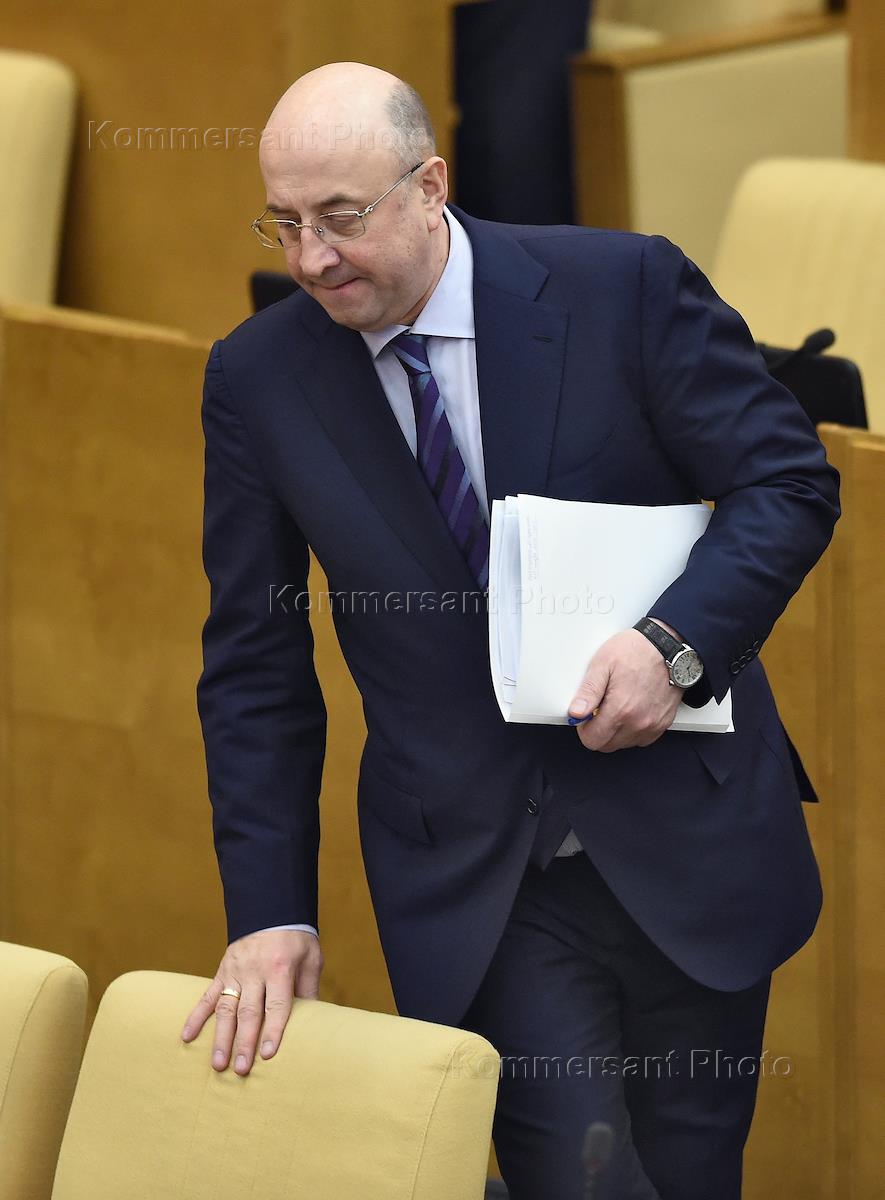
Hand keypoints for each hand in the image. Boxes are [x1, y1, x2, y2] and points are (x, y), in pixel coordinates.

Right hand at [180, 929, 323, 1075]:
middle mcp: (254, 971)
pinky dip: (195, 1016)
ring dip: (221, 1038)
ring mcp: (234, 972)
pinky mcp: (222, 971)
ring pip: (225, 1008)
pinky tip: (186, 1037)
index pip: (276, 1004)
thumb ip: (309, 989)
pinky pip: (206, 996)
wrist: (271, 909)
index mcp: (279, 968)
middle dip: (244, 1042)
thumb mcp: (311, 959)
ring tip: (217, 1065)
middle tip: (240, 1070)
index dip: (273, 1030)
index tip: (268, 1055)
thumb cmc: (296, 939)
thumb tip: (313, 1024)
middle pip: (248, 1011)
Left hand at [568, 624, 683, 751]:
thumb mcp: (603, 664)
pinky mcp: (663, 723)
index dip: (584, 728)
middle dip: (599, 731)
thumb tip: (576, 713)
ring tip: (618, 706)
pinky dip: (633, 730)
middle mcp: (638, 722)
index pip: (592, 740)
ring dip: (616, 731)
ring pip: (624, 743)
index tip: (586, 715)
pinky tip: (632, 711)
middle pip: (607, 746)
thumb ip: (588, 692)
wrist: (667, 645)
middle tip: (601, 709)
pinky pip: (642, 739)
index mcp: (620, 709)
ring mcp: (653, 725)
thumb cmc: (636, 650)